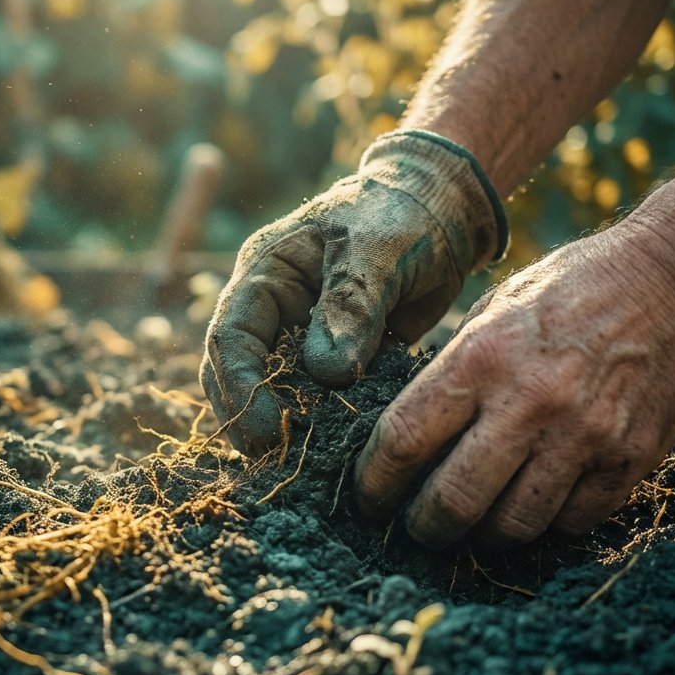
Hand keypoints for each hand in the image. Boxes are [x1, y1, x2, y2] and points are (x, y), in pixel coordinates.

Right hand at [201, 131, 506, 454]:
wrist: (444, 210)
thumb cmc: (404, 214)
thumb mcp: (377, 249)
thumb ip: (351, 304)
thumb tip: (326, 372)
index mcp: (264, 275)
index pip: (230, 339)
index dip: (241, 389)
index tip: (269, 430)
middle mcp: (273, 311)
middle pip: (237, 376)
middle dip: (252, 420)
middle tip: (282, 460)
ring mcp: (302, 338)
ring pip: (274, 394)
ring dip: (288, 428)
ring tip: (308, 464)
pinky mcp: (337, 360)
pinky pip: (319, 401)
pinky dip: (326, 426)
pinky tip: (344, 451)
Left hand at [352, 222, 674, 548]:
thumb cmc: (570, 290)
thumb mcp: (493, 310)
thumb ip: (452, 372)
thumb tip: (407, 434)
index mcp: (481, 359)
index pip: (403, 441)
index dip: (374, 483)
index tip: (370, 498)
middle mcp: (529, 403)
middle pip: (453, 502)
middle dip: (425, 527)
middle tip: (420, 527)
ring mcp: (584, 436)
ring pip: (513, 526)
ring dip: (486, 533)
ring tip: (478, 521)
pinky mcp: (629, 460)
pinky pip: (572, 522)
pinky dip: (548, 523)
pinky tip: (539, 502)